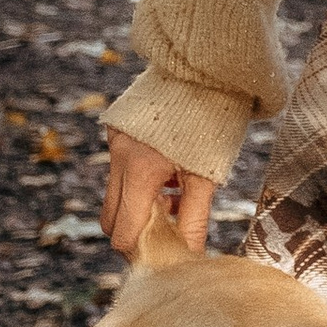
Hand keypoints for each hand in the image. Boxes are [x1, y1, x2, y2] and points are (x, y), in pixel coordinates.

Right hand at [102, 129, 216, 258]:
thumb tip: (189, 257)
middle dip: (136, 234)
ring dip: (138, 211)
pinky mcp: (116, 133)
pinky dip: (139, 188)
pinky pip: (119, 174)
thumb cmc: (215, 122)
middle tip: (168, 234)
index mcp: (141, 168)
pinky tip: (168, 182)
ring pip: (114, 199)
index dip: (143, 251)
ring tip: (174, 203)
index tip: (167, 254)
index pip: (125, 234)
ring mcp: (115, 142)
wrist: (208, 68)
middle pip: (112, 220)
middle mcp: (119, 155)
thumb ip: (194, 219)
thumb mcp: (207, 175)